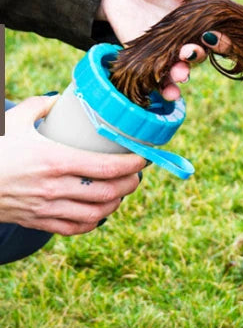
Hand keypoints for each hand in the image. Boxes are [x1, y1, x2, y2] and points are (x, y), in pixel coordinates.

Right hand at [0, 97, 145, 234]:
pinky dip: (94, 222)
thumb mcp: (13, 121)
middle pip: (109, 192)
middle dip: (130, 184)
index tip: (144, 157)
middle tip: (137, 175)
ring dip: (116, 203)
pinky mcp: (38, 221)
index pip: (106, 167)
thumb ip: (40, 106)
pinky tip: (99, 211)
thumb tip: (61, 98)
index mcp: (54, 160)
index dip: (132, 164)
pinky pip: (75, 228)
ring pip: (97, 214)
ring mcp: (47, 208)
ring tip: (121, 191)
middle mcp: (54, 187)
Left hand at [98, 0, 207, 100]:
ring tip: (180, 75)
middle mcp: (186, 38)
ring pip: (182, 69)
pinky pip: (160, 79)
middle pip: (199, 53)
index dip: (218, 38)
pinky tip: (169, 93)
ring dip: (183, 75)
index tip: (213, 37)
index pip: (213, 32)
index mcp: (198, 18)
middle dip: (196, 56)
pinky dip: (166, 89)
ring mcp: (168, 51)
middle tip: (188, 52)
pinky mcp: (149, 61)